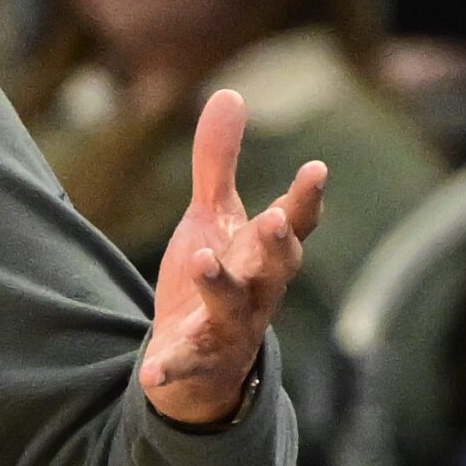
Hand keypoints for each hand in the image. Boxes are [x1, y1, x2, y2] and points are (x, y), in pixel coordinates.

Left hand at [141, 89, 325, 424]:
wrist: (203, 360)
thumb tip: (230, 92)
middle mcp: (256, 291)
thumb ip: (218, 162)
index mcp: (263, 254)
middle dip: (277, 243)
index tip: (317, 169)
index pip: (294, 223)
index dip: (307, 198)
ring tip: (200, 259)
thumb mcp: (214, 217)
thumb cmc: (218, 276)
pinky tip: (148, 373)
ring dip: (219, 284)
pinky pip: (184, 364)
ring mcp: (228, 327)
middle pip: (275, 267)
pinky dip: (169, 367)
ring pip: (232, 308)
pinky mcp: (195, 359)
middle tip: (275, 218)